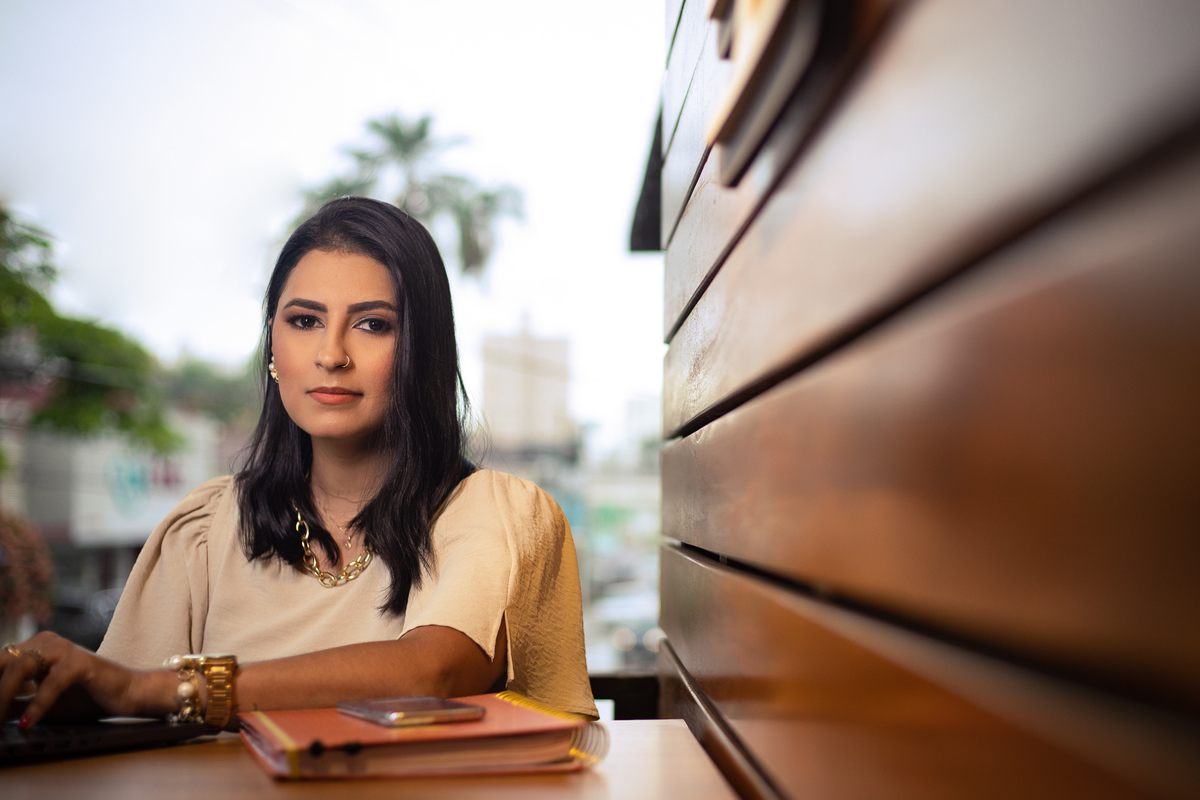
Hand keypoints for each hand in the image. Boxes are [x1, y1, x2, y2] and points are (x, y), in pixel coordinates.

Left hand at [0, 632, 164, 728]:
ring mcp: (66, 650)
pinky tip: (28, 723)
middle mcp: (49, 642)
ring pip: (22, 666)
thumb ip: (17, 703)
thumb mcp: (41, 704)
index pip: (1, 661)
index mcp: (38, 647)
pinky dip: (36, 705)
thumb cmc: (87, 698)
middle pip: (6, 660)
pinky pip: (50, 683)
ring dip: (4, 695)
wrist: (128, 695)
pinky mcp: (81, 662)